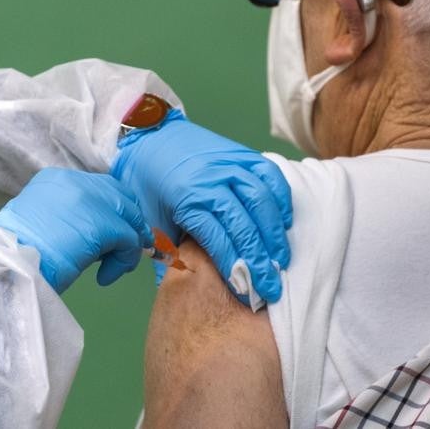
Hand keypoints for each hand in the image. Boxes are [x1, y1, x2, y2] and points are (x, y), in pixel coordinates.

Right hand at [0, 167, 152, 293]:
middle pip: (119, 196)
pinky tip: (105, 278)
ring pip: (128, 218)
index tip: (115, 231)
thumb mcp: (35, 220)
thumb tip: (87, 235)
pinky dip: (123, 262)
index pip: (98, 187)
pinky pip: (129, 241)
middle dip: (129, 222)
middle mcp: (76, 182)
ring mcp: (91, 201)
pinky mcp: (102, 225)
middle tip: (130, 248)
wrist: (8, 262)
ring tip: (117, 267)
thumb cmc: (12, 250)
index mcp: (56, 179)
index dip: (111, 209)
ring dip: (128, 245)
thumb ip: (63, 219)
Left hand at [110, 110, 291, 303]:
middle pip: (245, 225)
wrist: (146, 138)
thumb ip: (169, 253)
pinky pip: (269, 174)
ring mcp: (228, 163)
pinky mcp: (240, 152)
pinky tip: (283, 221)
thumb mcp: (151, 220)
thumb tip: (185, 290)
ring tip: (280, 259)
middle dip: (261, 261)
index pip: (219, 240)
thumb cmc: (147, 183)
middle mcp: (211, 180)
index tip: (247, 292)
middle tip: (271, 287)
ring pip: (261, 201)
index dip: (236, 269)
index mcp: (186, 199)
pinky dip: (280, 198)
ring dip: (274, 233)